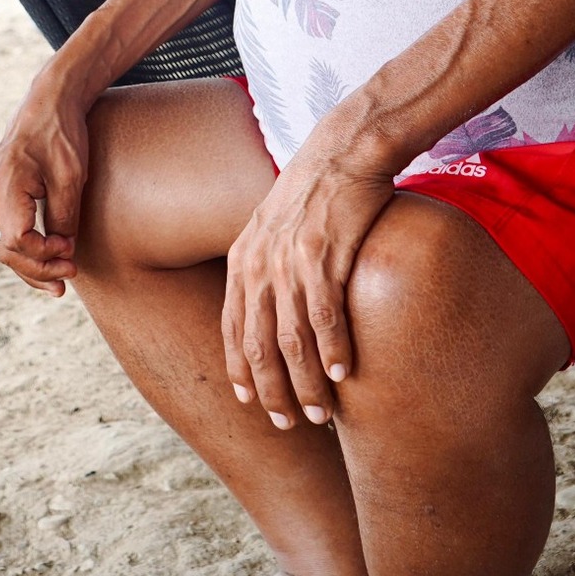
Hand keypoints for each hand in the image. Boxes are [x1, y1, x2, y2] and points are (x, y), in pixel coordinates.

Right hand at [0, 66, 92, 295]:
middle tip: (68, 278)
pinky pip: (7, 229)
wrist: (50, 100)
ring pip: (3, 243)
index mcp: (6, 186)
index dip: (43, 255)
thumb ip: (64, 217)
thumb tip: (63, 251)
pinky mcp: (0, 191)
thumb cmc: (62, 134)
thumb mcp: (70, 178)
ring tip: (59, 280)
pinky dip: (26, 248)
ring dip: (30, 264)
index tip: (70, 249)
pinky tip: (48, 257)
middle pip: (5, 249)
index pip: (16, 241)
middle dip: (36, 269)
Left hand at [221, 138, 392, 427]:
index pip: (231, 327)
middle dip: (270, 390)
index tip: (250, 402)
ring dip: (304, 383)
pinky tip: (342, 376)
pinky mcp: (323, 254)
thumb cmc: (313, 192)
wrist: (342, 151)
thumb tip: (268, 309)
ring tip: (319, 414)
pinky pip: (324, 315)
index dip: (239, 369)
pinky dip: (331, 350)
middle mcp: (259, 264)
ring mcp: (289, 261)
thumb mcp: (271, 227)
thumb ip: (264, 267)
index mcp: (242, 260)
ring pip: (290, 339)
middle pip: (257, 343)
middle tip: (286, 424)